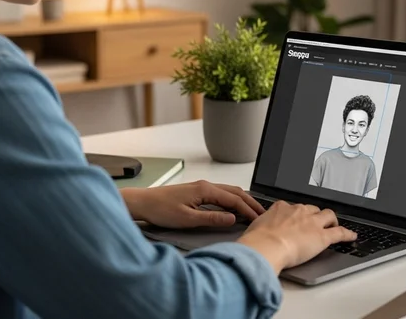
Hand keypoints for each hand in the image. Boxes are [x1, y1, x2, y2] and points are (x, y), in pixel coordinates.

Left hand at [121, 180, 266, 228]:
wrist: (143, 203)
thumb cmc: (161, 210)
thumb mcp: (188, 219)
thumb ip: (212, 219)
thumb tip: (232, 219)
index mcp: (205, 190)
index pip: (234, 199)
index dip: (248, 210)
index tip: (259, 219)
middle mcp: (205, 185)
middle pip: (235, 192)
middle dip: (250, 203)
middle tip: (263, 214)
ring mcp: (201, 187)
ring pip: (229, 191)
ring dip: (242, 200)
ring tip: (252, 211)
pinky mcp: (197, 191)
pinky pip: (221, 193)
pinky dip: (232, 200)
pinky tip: (234, 208)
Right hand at [237, 201, 356, 274]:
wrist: (266, 246)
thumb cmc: (257, 240)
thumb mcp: (255, 227)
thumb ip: (261, 226)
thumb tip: (258, 232)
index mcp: (282, 207)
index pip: (293, 207)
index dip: (297, 214)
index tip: (296, 218)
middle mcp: (299, 211)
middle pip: (312, 209)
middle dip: (314, 215)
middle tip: (314, 223)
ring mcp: (312, 223)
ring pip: (328, 216)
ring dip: (331, 220)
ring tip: (333, 226)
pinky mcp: (322, 237)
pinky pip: (339, 233)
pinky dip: (347, 234)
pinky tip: (351, 236)